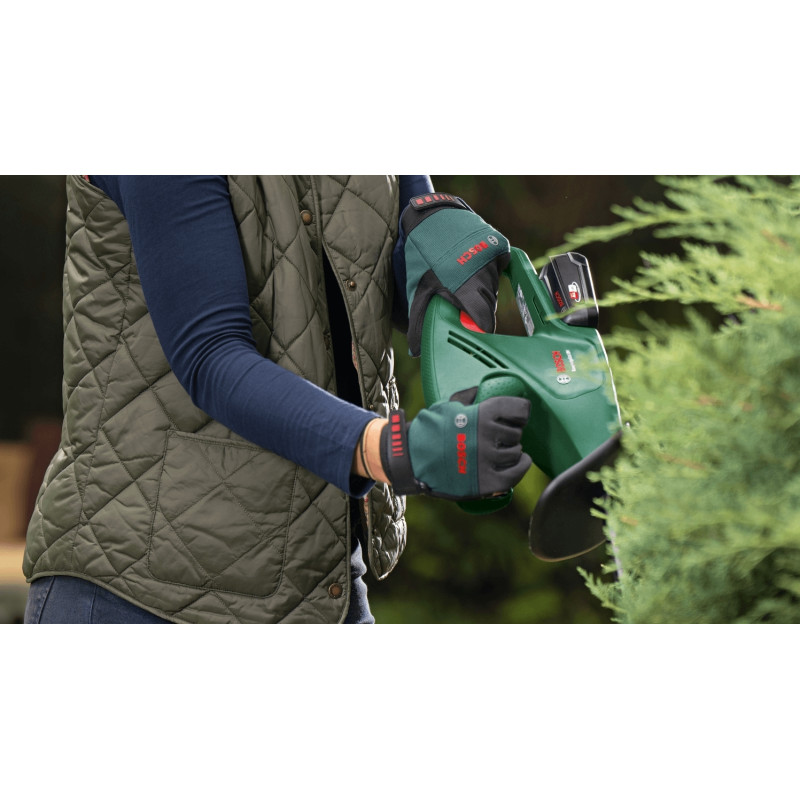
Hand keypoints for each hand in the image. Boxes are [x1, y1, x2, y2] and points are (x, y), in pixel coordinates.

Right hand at [377, 397, 531, 499]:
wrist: (413, 459)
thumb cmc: (428, 431)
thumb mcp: (447, 406)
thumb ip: (467, 398)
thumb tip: (479, 390)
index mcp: (482, 414)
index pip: (520, 409)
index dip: (520, 412)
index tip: (517, 415)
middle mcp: (488, 436)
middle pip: (517, 433)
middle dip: (510, 433)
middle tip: (500, 436)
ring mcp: (488, 460)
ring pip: (515, 453)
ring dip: (511, 451)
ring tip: (500, 450)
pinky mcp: (487, 481)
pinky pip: (515, 473)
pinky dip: (520, 466)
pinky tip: (518, 461)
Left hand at [401, 193, 510, 355]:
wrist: (433, 216)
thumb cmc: (423, 255)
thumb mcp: (418, 288)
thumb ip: (418, 321)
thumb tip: (416, 351)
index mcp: (467, 287)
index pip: (485, 321)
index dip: (481, 331)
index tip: (474, 335)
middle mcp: (485, 274)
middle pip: (490, 306)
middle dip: (476, 312)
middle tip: (457, 305)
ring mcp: (495, 258)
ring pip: (494, 288)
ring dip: (480, 292)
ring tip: (459, 281)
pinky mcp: (500, 246)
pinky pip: (499, 270)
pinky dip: (488, 273)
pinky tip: (469, 266)